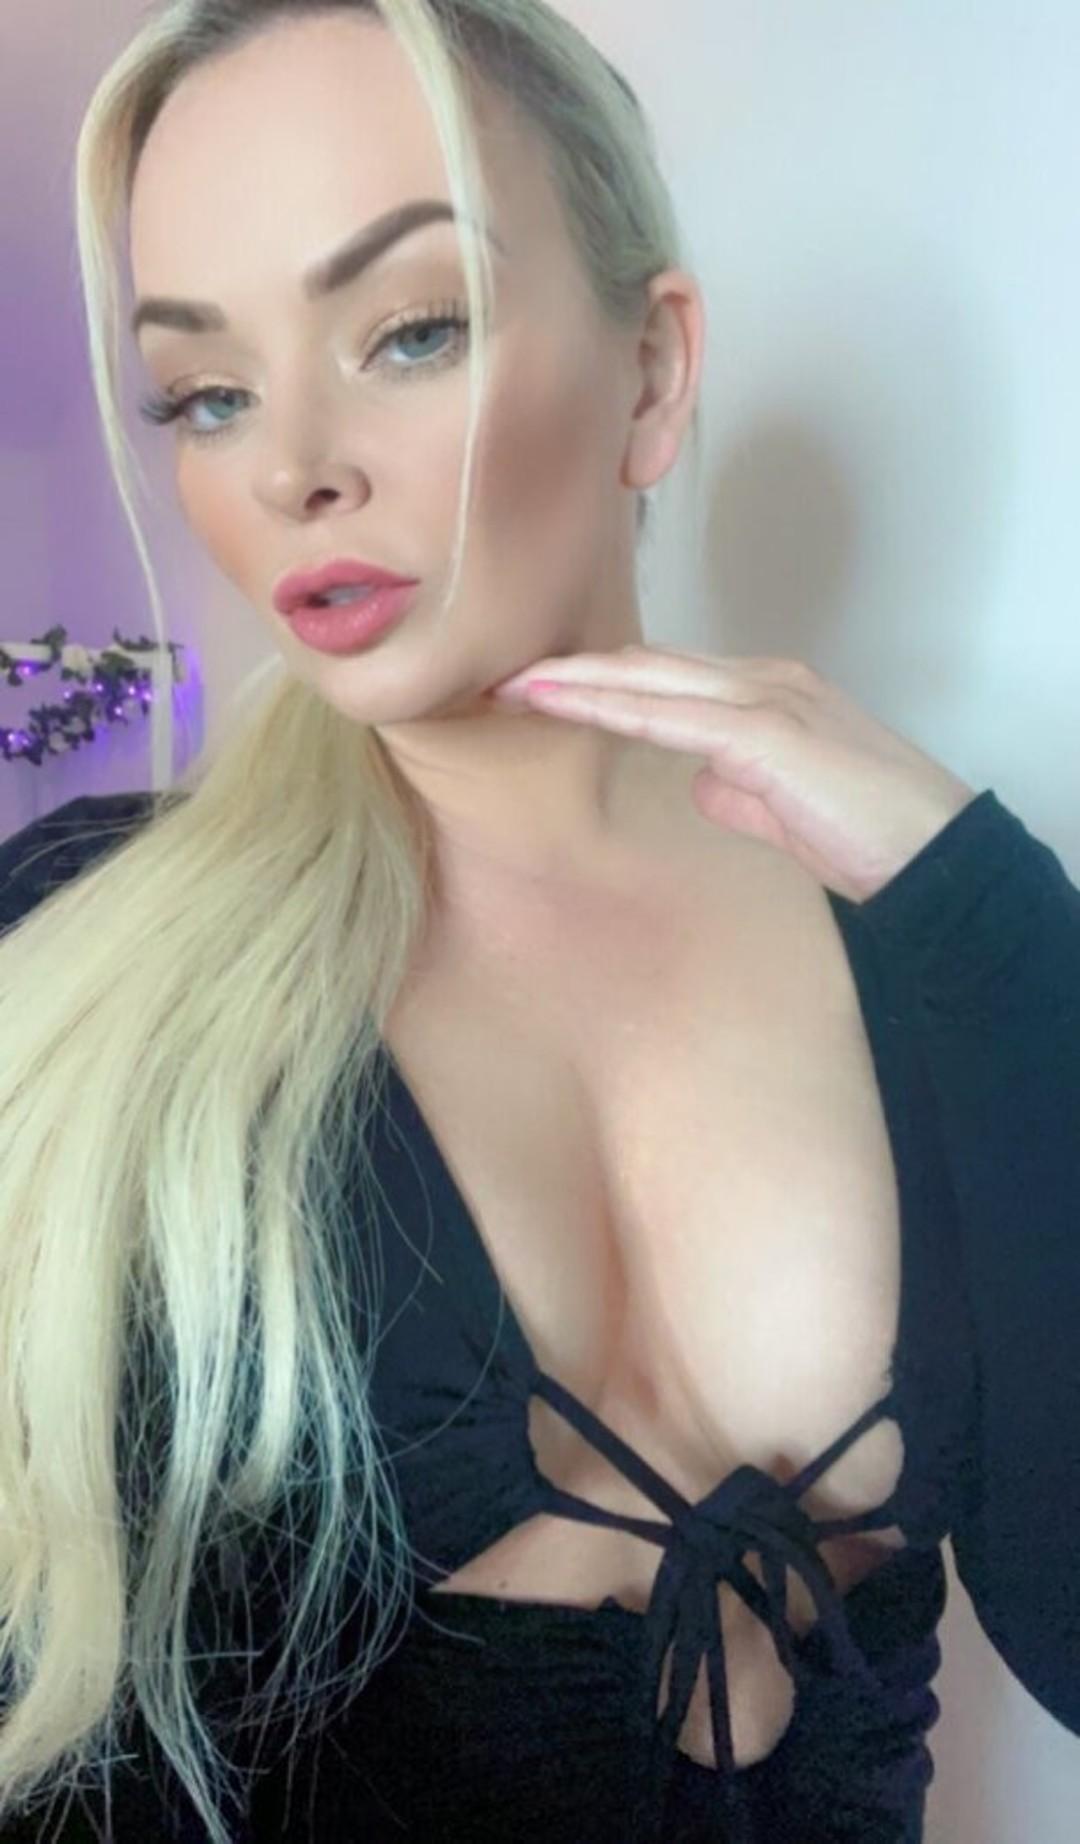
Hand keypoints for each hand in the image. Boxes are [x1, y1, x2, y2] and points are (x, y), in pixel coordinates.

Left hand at [489, 645, 978, 903]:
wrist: (933, 856)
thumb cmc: (867, 836)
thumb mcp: (784, 808)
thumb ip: (738, 788)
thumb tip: (700, 785)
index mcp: (768, 694)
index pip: (667, 678)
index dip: (603, 681)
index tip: (541, 691)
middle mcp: (765, 681)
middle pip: (649, 666)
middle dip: (574, 669)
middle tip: (502, 676)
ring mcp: (768, 700)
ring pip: (652, 680)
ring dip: (578, 680)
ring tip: (512, 685)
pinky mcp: (769, 734)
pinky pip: (675, 717)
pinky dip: (614, 708)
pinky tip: (564, 705)